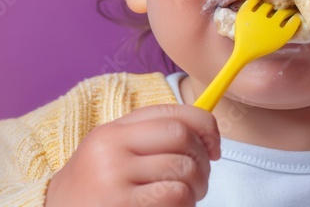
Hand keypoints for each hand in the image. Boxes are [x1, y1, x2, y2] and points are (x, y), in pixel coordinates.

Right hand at [45, 104, 219, 206]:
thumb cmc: (95, 191)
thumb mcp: (112, 155)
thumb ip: (149, 139)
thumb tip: (205, 134)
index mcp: (113, 130)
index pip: (172, 112)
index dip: (205, 126)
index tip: (215, 147)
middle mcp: (112, 147)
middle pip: (181, 136)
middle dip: (203, 159)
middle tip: (200, 180)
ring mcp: (114, 176)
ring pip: (183, 169)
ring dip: (196, 188)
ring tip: (184, 199)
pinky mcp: (121, 204)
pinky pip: (175, 195)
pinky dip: (185, 205)